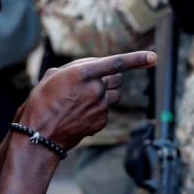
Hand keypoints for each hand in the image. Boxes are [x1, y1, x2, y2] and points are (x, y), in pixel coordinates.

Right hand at [19, 51, 155, 149]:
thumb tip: (94, 68)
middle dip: (109, 77)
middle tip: (92, 82)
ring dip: (104, 93)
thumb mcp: (53, 76)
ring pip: (114, 94)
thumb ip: (77, 68)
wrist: (39, 136)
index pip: (116, 63)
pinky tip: (79, 114)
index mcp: (82, 74)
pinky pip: (106, 110)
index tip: (153, 57)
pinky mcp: (101, 121)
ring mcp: (100, 107)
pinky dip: (97, 109)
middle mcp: (95, 89)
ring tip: (82, 100)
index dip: (137, 59)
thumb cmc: (41, 103)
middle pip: (117, 78)